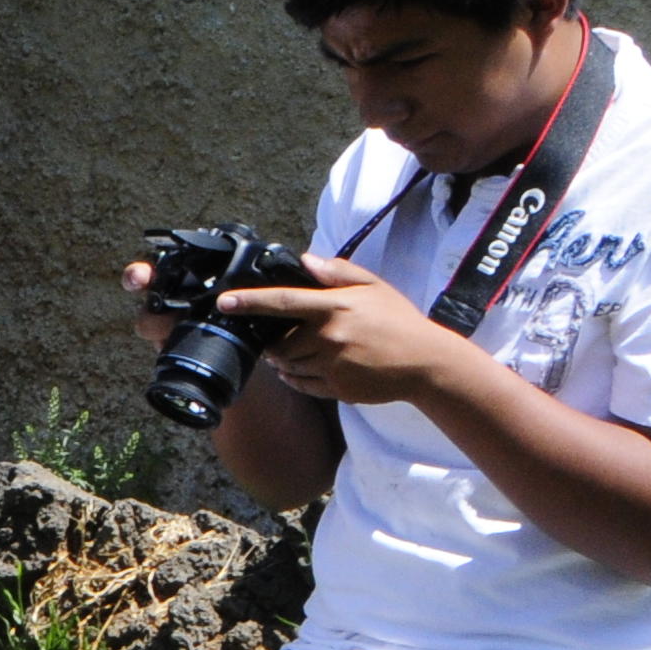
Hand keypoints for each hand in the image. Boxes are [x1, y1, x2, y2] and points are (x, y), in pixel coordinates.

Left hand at [227, 249, 450, 406]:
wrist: (427, 362)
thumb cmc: (398, 320)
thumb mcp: (373, 287)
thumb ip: (337, 272)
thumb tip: (305, 260)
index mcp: (335, 307)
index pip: (282, 302)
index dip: (250, 302)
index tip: (224, 303)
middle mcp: (329, 337)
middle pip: (278, 342)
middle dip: (271, 341)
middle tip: (277, 337)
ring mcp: (332, 366)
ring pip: (287, 365)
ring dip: (283, 359)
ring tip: (296, 351)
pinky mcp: (337, 389)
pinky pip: (301, 385)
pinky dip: (296, 378)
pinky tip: (306, 369)